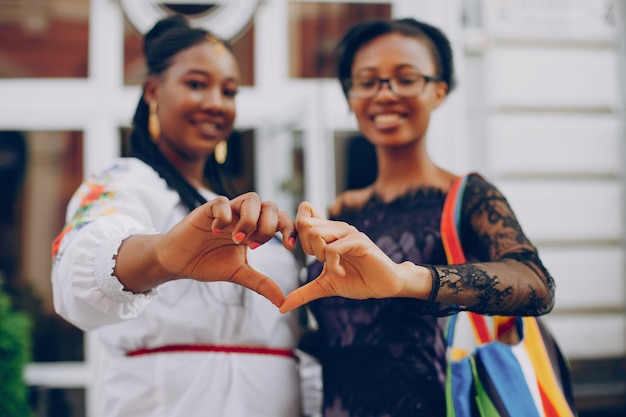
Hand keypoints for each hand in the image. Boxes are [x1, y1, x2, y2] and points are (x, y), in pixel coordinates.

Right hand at [154, 192, 295, 306]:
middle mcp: (243, 217)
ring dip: (250, 219)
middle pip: (270, 205)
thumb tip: (282, 301)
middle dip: (268, 225)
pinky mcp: (207, 210)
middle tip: (255, 245)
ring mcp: (227, 212)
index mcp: (254, 229)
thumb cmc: (207, 263)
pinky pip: (222, 202)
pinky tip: (217, 232)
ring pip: (251, 199)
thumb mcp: (238, 274)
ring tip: (238, 240)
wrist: (177, 262)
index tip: (287, 247)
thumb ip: (261, 283)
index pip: (279, 219)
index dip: (288, 229)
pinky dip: (225, 216)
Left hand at [279, 201, 412, 312]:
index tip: (301, 251)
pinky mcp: (359, 242)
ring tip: (332, 267)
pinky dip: (332, 265)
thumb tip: (281, 307)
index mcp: (328, 232)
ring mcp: (348, 232)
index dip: (295, 230)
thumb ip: (304, 292)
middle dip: (305, 246)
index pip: (304, 211)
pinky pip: (332, 248)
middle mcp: (337, 227)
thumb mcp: (325, 286)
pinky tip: (340, 273)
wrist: (385, 285)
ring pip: (315, 233)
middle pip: (304, 224)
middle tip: (319, 261)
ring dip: (319, 254)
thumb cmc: (358, 280)